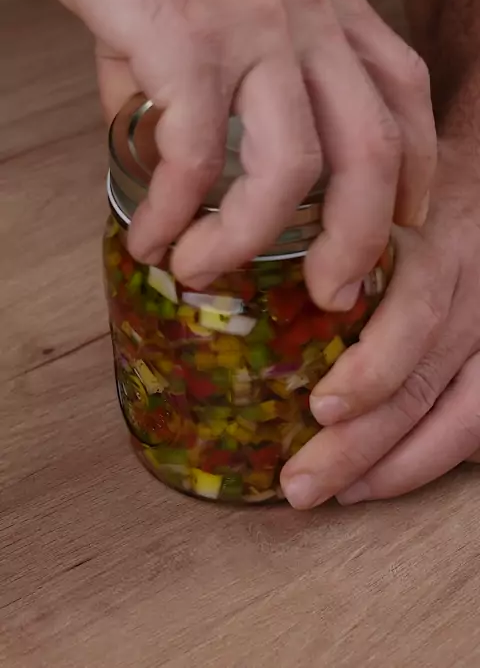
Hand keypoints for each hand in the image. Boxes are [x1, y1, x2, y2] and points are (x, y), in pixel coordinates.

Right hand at [1, 0, 434, 307]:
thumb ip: (214, 85)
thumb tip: (173, 163)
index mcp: (327, 2)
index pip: (403, 93)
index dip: (416, 169)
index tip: (399, 224)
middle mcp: (308, 18)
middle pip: (372, 151)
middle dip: (361, 242)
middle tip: (330, 293)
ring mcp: (252, 31)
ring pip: (292, 169)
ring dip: (252, 241)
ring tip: (206, 269)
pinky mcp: (186, 43)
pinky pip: (197, 158)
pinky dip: (177, 214)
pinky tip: (153, 237)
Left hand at [281, 139, 479, 507]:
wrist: (478, 183)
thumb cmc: (403, 186)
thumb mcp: (363, 187)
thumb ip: (307, 216)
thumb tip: (196, 258)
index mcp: (427, 249)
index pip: (411, 315)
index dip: (371, 371)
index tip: (319, 408)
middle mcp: (467, 293)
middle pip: (423, 382)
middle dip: (363, 444)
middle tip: (300, 484)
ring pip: (466, 413)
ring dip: (404, 465)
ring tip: (343, 494)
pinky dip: (444, 454)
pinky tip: (392, 476)